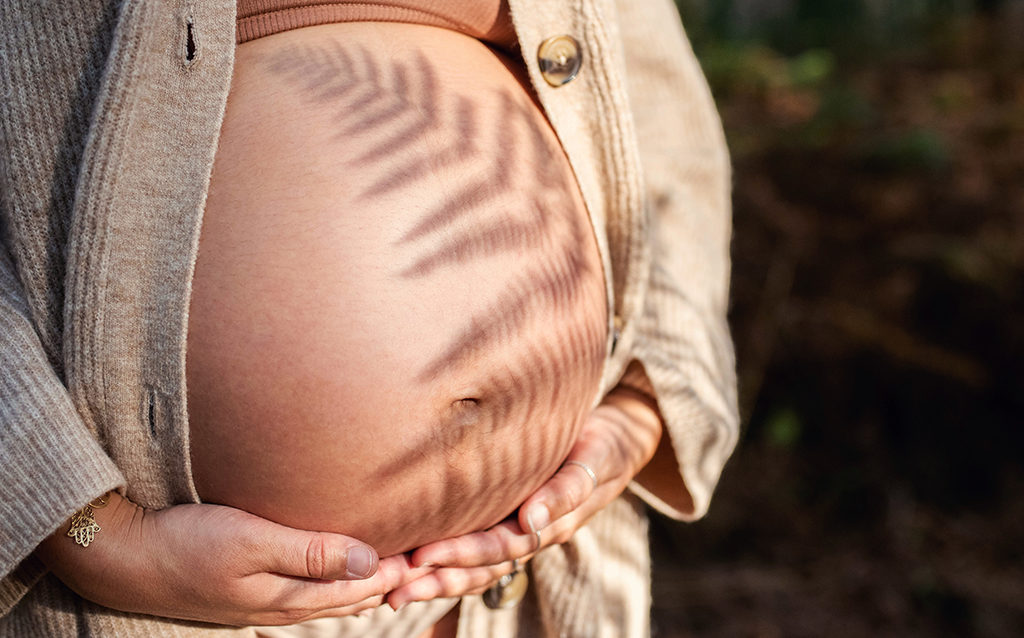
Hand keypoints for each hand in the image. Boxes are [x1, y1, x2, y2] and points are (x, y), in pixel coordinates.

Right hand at [36, 492, 433, 625]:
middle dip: (392, 578)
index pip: (363, 586)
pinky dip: (335, 573)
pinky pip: (307, 584)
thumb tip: (371, 561)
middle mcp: (284, 603)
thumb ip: (311, 552)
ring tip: (400, 559)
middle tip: (431, 553)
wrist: (122, 558)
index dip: (401, 569)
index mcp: (290, 596)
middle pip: (353, 594)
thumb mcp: (251, 542)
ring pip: (332, 592)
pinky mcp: (250, 585)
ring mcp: (265, 597)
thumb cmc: (185, 544)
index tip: (436, 545)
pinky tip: (339, 557)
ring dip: (367, 578)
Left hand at [386, 386, 662, 607]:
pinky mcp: (504, 518)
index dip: (463, 554)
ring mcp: (514, 530)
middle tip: (394, 587)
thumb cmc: (602, 446)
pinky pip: (472, 548)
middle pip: (480, 567)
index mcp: (549, 525)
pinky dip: (442, 561)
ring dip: (435, 580)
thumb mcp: (594, 461)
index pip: (502, 547)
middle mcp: (527, 534)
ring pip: (473, 567)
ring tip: (392, 588)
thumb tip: (533, 519)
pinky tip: (407, 563)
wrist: (612, 442)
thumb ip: (568, 489)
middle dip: (438, 579)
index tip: (423, 556)